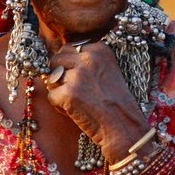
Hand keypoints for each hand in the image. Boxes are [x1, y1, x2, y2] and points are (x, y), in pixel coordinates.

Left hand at [45, 41, 150, 162]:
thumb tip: (59, 57)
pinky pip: (51, 96)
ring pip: (52, 78)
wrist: (124, 127)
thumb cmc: (116, 102)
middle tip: (75, 90)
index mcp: (100, 49)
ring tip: (77, 101)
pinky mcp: (68, 93)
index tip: (82, 79)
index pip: (69, 48)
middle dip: (60, 74)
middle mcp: (89, 58)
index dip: (70, 64)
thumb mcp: (108, 70)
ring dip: (59, 90)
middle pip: (57, 59)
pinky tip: (75, 111)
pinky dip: (59, 106)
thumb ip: (87, 60)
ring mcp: (78, 75)